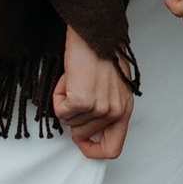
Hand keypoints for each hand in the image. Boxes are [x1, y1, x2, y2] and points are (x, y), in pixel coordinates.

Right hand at [54, 27, 132, 161]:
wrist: (95, 33)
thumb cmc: (102, 53)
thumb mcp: (114, 88)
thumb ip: (107, 110)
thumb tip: (87, 129)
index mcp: (124, 110)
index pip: (113, 149)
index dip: (93, 151)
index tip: (81, 141)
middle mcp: (115, 112)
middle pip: (82, 134)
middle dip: (73, 116)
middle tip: (76, 91)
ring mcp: (99, 108)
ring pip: (69, 121)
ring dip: (65, 102)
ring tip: (75, 80)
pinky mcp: (82, 101)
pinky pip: (59, 110)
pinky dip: (58, 95)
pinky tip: (69, 79)